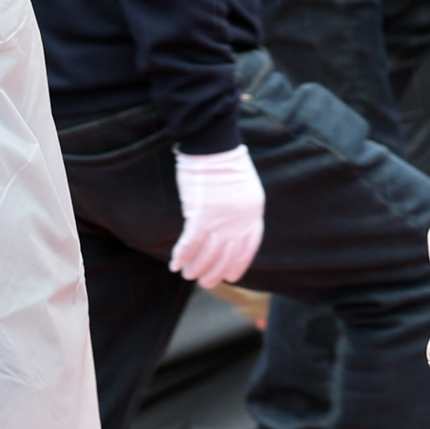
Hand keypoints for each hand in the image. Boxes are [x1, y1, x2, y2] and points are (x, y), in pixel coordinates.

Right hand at [169, 145, 266, 285]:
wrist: (214, 145)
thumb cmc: (224, 159)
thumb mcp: (242, 187)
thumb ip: (238, 208)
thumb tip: (223, 224)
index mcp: (253, 213)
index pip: (249, 247)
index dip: (239, 264)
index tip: (231, 276)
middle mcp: (240, 221)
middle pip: (227, 255)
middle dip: (215, 272)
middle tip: (206, 282)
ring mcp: (221, 220)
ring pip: (208, 254)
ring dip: (197, 267)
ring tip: (188, 276)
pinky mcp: (202, 216)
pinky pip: (191, 244)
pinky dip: (182, 256)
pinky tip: (176, 265)